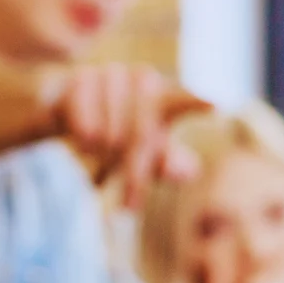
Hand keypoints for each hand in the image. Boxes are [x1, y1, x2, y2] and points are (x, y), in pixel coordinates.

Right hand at [41, 63, 208, 208]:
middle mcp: (143, 79)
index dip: (195, 103)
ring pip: (113, 134)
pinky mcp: (81, 78)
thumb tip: (187, 170)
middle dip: (134, 174)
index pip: (182, 101)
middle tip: (129, 208)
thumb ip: (168, 164)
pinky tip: (84, 144)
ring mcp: (113, 74)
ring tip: (100, 158)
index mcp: (167, 97)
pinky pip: (86, 124)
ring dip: (106, 157)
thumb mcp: (146, 156)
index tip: (213, 106)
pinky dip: (86, 141)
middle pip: (143, 136)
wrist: (70, 109)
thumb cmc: (120, 134)